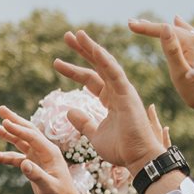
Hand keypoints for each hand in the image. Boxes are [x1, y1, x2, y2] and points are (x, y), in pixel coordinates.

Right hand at [0, 110, 93, 193]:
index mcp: (50, 152)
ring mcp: (36, 156)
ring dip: (5, 134)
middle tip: (0, 109)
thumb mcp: (49, 187)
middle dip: (13, 120)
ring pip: (18, 141)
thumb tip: (24, 164)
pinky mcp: (31, 164)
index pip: (32, 136)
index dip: (18, 129)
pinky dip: (2, 156)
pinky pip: (14, 157)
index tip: (5, 122)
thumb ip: (37, 176)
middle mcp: (43, 150)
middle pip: (26, 131)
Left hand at [52, 29, 165, 174]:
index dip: (73, 71)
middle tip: (67, 36)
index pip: (90, 79)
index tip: (56, 63)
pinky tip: (94, 49)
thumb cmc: (120, 149)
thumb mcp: (94, 135)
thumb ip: (83, 122)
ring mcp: (123, 91)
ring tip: (77, 35)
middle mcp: (117, 91)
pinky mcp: (128, 95)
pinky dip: (104, 61)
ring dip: (91, 48)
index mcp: (110, 100)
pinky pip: (115, 74)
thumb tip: (68, 111)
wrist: (137, 159)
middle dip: (82, 51)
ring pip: (105, 64)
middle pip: (96, 66)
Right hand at [128, 14, 193, 143]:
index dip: (145, 27)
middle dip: (152, 26)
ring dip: (165, 27)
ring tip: (151, 25)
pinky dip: (180, 29)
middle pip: (171, 28)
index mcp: (191, 42)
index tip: (129, 23)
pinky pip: (191, 33)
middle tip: (133, 22)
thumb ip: (172, 50)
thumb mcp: (180, 73)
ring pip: (181, 30)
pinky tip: (180, 24)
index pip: (163, 30)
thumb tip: (165, 26)